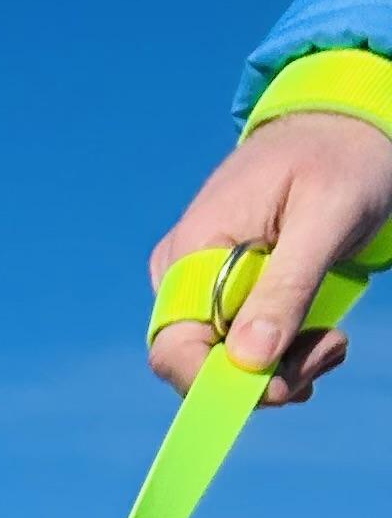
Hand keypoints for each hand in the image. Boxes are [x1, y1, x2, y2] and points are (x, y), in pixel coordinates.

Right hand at [149, 110, 391, 403]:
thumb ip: (287, 287)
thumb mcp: (327, 216)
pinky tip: (318, 337)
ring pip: (224, 365)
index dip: (215, 385)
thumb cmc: (340, 159)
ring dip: (282, 369)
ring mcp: (201, 286)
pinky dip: (281, 357)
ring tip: (332, 340)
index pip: (174, 347)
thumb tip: (248, 362)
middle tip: (330, 350)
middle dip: (265, 378)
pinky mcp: (225, 295)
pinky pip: (240, 348)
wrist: (344, 128)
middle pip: (199, 365)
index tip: (282, 389)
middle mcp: (182, 274)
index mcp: (193, 250)